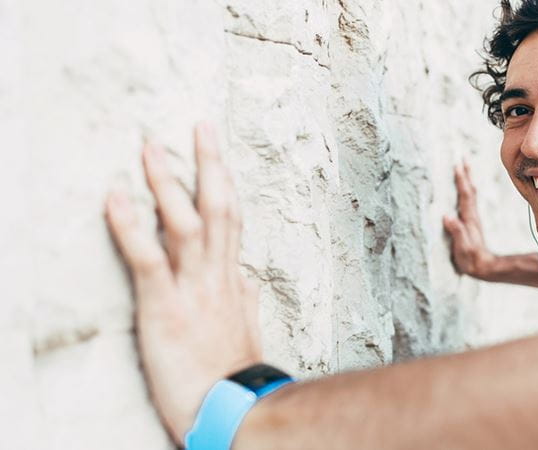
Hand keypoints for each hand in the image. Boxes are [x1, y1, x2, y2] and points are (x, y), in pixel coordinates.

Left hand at [105, 124, 261, 444]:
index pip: (233, 222)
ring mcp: (193, 289)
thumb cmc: (235, 375)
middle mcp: (218, 275)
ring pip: (186, 222)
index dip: (224, 184)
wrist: (234, 411)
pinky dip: (129, 225)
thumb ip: (246, 298)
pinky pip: (148, 258)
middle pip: (219, 207)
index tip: (217, 157)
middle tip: (199, 125)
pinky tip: (114, 196)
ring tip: (150, 147)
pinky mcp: (165, 307)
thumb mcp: (248, 330)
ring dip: (168, 181)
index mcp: (234, 279)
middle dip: (210, 164)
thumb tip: (246, 277)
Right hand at [442, 161, 496, 278]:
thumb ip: (457, 232)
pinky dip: (466, 189)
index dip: (461, 180)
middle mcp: (472, 215)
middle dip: (466, 173)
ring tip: (464, 166)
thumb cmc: (471, 259)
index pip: (465, 195)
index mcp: (468, 219)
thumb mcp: (463, 248)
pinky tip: (464, 187)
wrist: (484, 267)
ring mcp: (472, 217)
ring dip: (467, 178)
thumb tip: (447, 216)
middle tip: (462, 156)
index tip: (457, 165)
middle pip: (469, 189)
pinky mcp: (470, 221)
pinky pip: (468, 200)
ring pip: (470, 193)